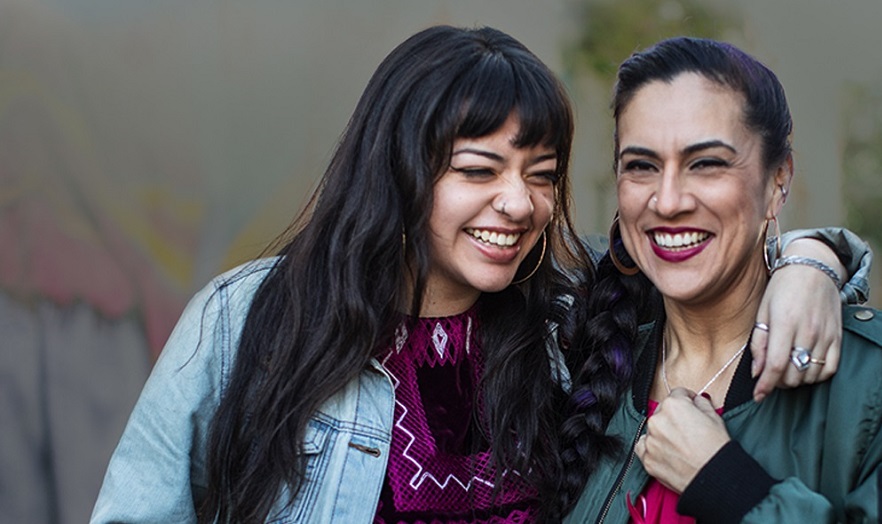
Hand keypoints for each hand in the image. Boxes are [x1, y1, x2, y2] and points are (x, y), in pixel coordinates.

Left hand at [635, 388, 729, 492]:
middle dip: (674, 418)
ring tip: (680, 445)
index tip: (691, 406)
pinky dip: (652, 448)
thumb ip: (701, 403)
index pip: (677, 394)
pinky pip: (643, 448)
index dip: (687, 400)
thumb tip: (696, 401)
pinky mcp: (647, 458)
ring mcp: (650, 440)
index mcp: (673, 405)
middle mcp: (657, 420)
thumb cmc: (716, 449)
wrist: (714, 477)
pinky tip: (666, 453)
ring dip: (663, 433)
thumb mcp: (715, 417)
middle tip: (688, 431)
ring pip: (653, 430)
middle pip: (663, 412)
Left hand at [751, 239, 843, 401]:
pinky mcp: (838, 338)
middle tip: (770, 375)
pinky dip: (816, 376)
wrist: (812, 269)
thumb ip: (759, 344)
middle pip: (794, 374)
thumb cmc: (782, 289)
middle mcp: (808, 332)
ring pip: (812, 375)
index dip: (766, 385)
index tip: (758, 396)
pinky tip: (805, 369)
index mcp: (785, 324)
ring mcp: (826, 336)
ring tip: (786, 370)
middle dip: (778, 382)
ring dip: (796, 380)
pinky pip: (830, 369)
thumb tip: (757, 373)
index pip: (776, 365)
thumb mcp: (762, 312)